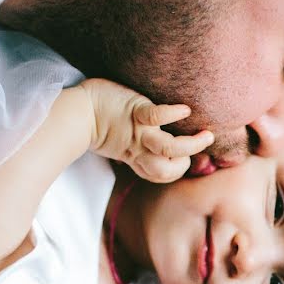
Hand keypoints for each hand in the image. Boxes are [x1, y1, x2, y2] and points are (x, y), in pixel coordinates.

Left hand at [79, 78, 213, 182]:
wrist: (76, 110)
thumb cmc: (96, 121)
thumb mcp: (116, 142)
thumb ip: (133, 146)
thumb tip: (152, 143)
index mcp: (135, 157)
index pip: (161, 174)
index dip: (177, 170)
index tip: (186, 158)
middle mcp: (138, 148)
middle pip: (167, 169)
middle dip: (186, 162)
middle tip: (202, 144)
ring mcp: (138, 131)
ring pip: (168, 148)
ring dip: (191, 145)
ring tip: (207, 135)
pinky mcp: (134, 111)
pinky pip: (156, 116)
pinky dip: (171, 114)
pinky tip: (185, 110)